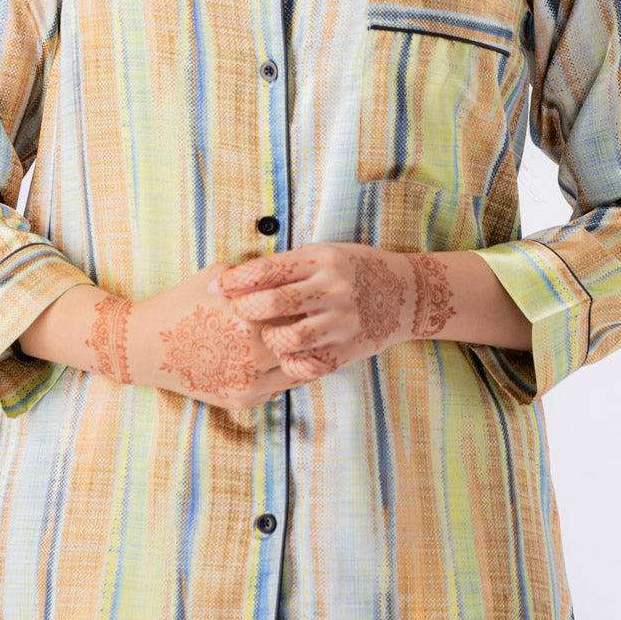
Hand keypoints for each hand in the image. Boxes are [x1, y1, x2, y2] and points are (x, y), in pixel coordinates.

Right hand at [132, 261, 314, 411]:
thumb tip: (288, 274)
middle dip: (307, 329)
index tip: (307, 297)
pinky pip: (280, 387)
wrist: (147, 345)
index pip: (298, 310)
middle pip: (302, 341)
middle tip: (310, 318)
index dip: (304, 302)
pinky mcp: (243, 399)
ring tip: (299, 339)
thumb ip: (255, 275)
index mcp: (251, 317)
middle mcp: (253, 352)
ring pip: (298, 369)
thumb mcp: (217, 276)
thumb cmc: (182, 304)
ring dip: (300, 355)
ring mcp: (250, 381)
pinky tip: (278, 358)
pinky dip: (284, 373)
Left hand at [209, 243, 415, 377]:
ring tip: (265, 335)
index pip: (268, 270)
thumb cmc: (353, 270)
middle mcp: (333, 290)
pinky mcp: (347, 350)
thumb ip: (286, 266)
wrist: (404, 294)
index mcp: (323, 261)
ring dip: (268, 339)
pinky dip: (290, 362)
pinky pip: (308, 364)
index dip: (236, 280)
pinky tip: (285, 355)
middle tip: (233, 313)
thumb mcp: (323, 255)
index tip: (216, 287)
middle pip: (274, 303)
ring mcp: (342, 322)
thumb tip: (237, 276)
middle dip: (244, 310)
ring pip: (289, 339)